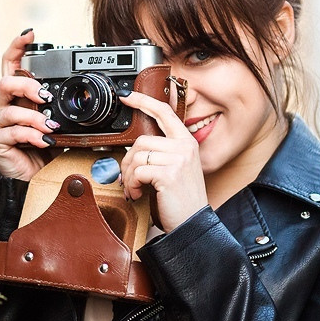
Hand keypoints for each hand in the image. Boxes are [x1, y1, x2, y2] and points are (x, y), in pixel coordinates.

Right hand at [0, 29, 58, 180]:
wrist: (32, 179)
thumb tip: (86, 100)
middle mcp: (0, 105)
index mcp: (14, 96)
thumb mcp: (55, 124)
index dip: (17, 46)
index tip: (30, 34)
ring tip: (51, 127)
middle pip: (5, 82)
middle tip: (46, 96)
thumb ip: (60, 110)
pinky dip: (32, 135)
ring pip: (9, 109)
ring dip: (34, 117)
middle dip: (27, 86)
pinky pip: (12, 132)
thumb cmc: (43, 149)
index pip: (10, 63)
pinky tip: (44, 141)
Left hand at [119, 88, 208, 231]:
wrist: (192, 223)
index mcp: (187, 142)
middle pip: (141, 140)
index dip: (144, 101)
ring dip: (129, 176)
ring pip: (137, 156)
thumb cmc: (181, 199)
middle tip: (129, 178)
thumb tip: (134, 148)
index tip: (128, 97)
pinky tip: (137, 194)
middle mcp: (184, 147)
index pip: (164, 112)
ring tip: (135, 188)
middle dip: (128, 161)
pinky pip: (137, 171)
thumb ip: (162, 152)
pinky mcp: (169, 174)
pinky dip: (131, 185)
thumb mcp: (176, 168)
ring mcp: (178, 159)